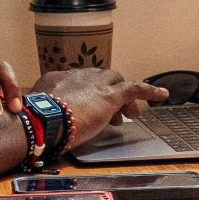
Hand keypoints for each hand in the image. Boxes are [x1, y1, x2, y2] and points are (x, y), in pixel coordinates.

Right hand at [33, 67, 167, 144]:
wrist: (44, 120)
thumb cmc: (36, 122)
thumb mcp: (37, 114)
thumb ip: (45, 113)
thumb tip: (44, 123)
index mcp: (59, 79)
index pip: (80, 83)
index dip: (88, 95)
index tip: (89, 108)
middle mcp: (79, 76)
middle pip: (100, 80)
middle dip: (108, 96)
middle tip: (113, 115)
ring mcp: (96, 84)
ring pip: (117, 83)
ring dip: (124, 99)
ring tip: (129, 115)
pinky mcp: (111, 94)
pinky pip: (135, 88)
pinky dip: (149, 91)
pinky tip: (162, 95)